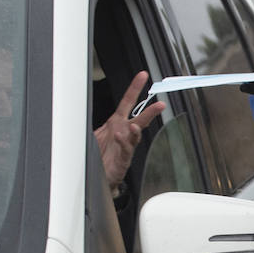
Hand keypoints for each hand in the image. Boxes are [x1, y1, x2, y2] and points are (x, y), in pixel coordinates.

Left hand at [95, 71, 163, 188]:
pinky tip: (119, 136)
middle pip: (140, 118)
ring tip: (135, 125)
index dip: (135, 88)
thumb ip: (97, 122)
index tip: (142, 76)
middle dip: (151, 112)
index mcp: (117, 122)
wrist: (99, 176)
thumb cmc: (100, 154)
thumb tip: (92, 107)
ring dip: (136, 130)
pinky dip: (123, 142)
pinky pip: (125, 149)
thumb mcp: (94, 133)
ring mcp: (125, 145)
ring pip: (135, 135)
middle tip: (161, 105)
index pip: (128, 101)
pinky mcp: (123, 158)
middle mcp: (124, 131)